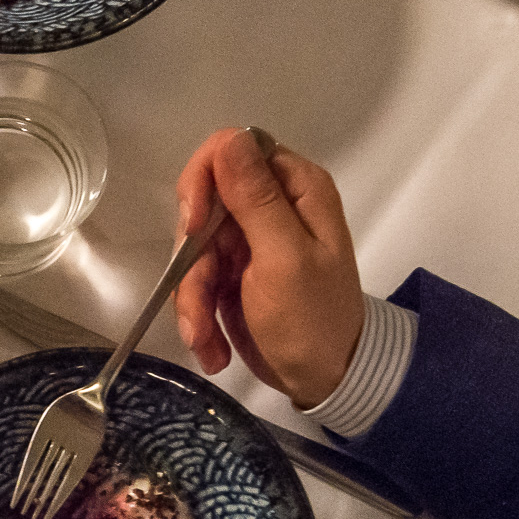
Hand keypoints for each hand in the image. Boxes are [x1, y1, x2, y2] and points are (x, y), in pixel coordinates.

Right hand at [174, 129, 365, 407]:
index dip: (203, 183)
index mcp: (295, 186)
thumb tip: (229, 138)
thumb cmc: (314, 320)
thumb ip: (256, 199)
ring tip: (205, 337)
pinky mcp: (233, 269)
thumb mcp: (285, 258)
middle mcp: (273, 202)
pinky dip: (197, 313)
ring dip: (192, 296)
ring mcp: (250, 237)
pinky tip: (211, 346)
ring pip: (192, 246)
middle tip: (198, 295)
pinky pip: (196, 276)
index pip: (231, 150)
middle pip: (202, 202)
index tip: (195, 228)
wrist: (326, 380)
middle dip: (192, 256)